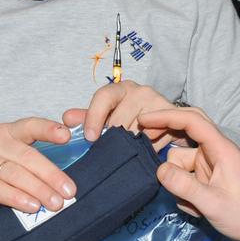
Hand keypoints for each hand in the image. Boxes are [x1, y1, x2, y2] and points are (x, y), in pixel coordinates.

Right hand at [0, 118, 74, 211]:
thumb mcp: (2, 149)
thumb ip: (28, 157)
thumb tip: (62, 177)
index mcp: (7, 132)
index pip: (30, 126)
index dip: (48, 129)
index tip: (67, 136)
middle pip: (28, 157)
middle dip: (51, 174)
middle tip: (70, 190)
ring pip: (16, 174)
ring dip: (39, 189)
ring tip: (55, 203)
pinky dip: (16, 198)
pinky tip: (31, 206)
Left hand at [63, 81, 205, 150]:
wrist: (168, 122)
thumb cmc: (132, 119)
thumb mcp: (109, 118)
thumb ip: (88, 118)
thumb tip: (67, 118)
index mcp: (120, 89)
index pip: (104, 96)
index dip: (94, 117)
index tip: (90, 138)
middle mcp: (140, 91)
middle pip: (119, 120)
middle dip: (113, 140)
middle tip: (112, 151)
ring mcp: (158, 102)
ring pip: (136, 133)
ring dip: (130, 147)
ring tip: (130, 150)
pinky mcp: (172, 116)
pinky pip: (154, 139)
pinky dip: (147, 148)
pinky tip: (146, 149)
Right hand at [137, 108, 239, 240]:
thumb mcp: (212, 203)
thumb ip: (184, 186)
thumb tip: (159, 170)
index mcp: (221, 148)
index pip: (192, 121)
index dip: (166, 116)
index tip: (143, 120)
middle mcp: (215, 151)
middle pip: (185, 133)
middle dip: (165, 138)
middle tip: (144, 145)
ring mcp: (211, 164)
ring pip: (181, 161)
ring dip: (178, 180)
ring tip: (190, 205)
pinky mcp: (208, 177)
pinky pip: (186, 176)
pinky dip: (184, 191)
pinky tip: (196, 209)